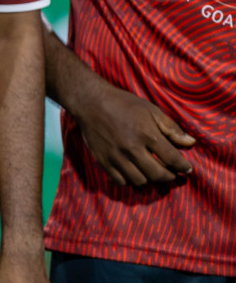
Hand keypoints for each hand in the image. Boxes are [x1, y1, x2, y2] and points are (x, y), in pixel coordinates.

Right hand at [74, 82, 194, 186]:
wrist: (90, 101)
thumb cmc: (123, 103)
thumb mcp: (151, 110)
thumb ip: (171, 128)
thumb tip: (190, 143)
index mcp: (147, 135)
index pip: (173, 159)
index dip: (183, 167)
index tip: (187, 169)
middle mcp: (132, 149)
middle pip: (158, 174)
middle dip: (170, 177)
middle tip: (172, 174)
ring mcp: (116, 156)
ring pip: (140, 181)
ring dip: (150, 180)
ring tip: (153, 173)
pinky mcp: (103, 160)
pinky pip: (121, 181)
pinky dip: (131, 180)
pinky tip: (134, 172)